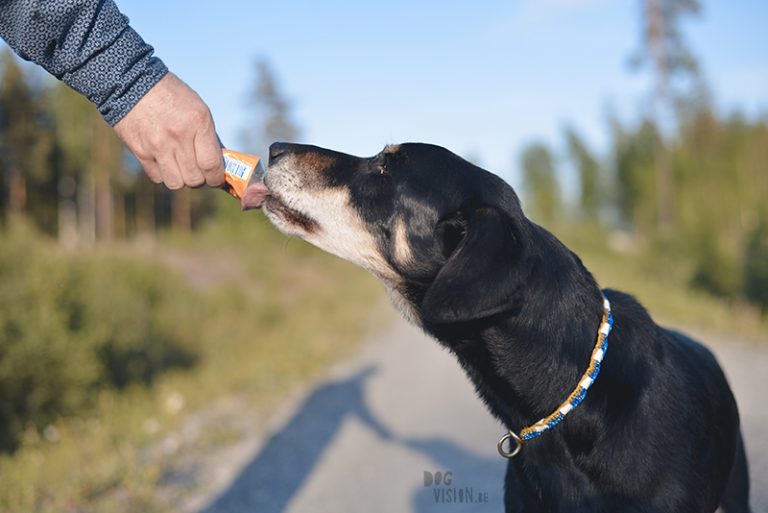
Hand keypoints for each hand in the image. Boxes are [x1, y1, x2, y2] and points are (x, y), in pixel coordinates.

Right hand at [113, 73, 223, 189]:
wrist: (131, 83)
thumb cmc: (172, 96)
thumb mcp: (198, 108)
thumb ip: (209, 137)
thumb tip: (221, 163)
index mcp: (197, 123)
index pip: (211, 165)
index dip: (216, 177)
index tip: (216, 177)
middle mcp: (178, 136)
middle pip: (194, 179)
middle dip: (200, 179)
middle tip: (199, 171)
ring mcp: (157, 146)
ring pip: (176, 183)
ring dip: (181, 179)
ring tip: (181, 167)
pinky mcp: (140, 151)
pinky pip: (158, 177)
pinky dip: (164, 174)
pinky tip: (165, 162)